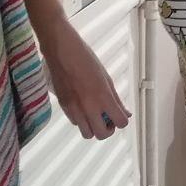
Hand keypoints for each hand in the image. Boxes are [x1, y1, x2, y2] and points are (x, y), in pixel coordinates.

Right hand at [41, 22, 131, 139]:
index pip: (120, 122)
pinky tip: (82, 106)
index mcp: (103, 97)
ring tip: (95, 115)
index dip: (123, 121)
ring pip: (87, 133)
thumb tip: (125, 112)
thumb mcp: (106, 77)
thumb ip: (116, 98)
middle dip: (108, 129)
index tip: (120, 115)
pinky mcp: (62, 106)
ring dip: (93, 127)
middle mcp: (88, 107)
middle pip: (102, 135)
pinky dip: (81, 120)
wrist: (60, 50)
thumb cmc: (85, 58)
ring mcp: (74, 109)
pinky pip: (75, 123)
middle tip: (108, 119)